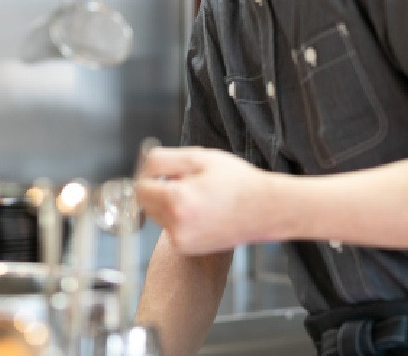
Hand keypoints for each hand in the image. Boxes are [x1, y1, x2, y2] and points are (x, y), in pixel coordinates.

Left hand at [134, 145, 273, 253]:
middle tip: (183, 180)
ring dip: (167, 203)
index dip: (149, 175)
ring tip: (196, 195)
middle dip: (157, 189)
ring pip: (157, 215)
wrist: (266, 210)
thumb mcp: (198, 158)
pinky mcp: (188, 249)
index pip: (140, 188)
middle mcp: (176, 225)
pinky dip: (178, 217)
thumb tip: (144, 167)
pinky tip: (201, 210)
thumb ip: (163, 160)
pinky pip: (170, 227)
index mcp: (177, 200)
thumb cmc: (237, 181)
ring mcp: (182, 241)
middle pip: (145, 203)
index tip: (163, 171)